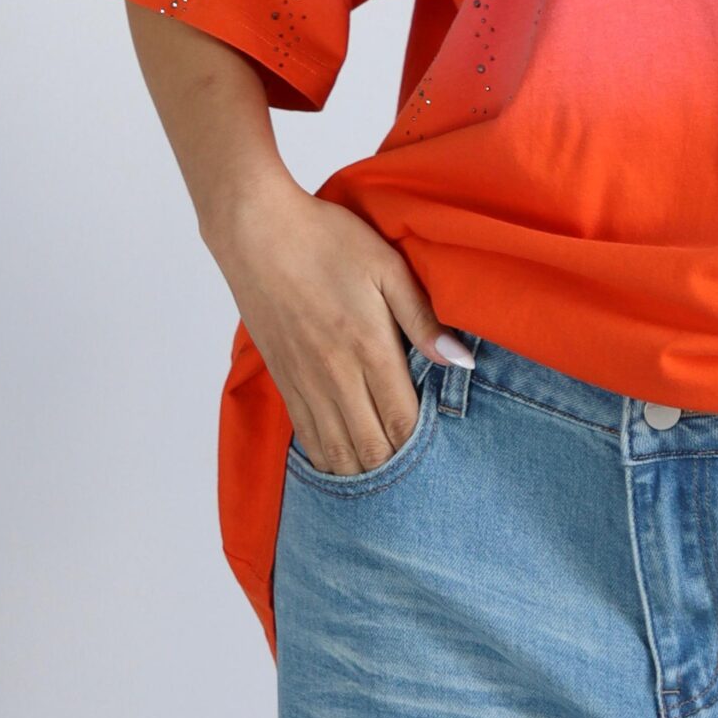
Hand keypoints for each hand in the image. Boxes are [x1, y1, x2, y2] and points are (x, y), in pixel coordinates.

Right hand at [205, 177, 473, 475]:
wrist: (257, 231)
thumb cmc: (327, 240)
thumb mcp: (387, 266)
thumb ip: (423, 318)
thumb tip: (461, 361)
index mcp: (367, 346)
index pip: (401, 419)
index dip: (422, 447)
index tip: (443, 458)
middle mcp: (334, 373)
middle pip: (370, 446)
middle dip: (397, 468)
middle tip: (420, 480)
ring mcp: (304, 380)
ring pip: (336, 450)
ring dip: (362, 472)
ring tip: (386, 486)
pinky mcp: (282, 377)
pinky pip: (306, 435)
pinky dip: (327, 458)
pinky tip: (342, 465)